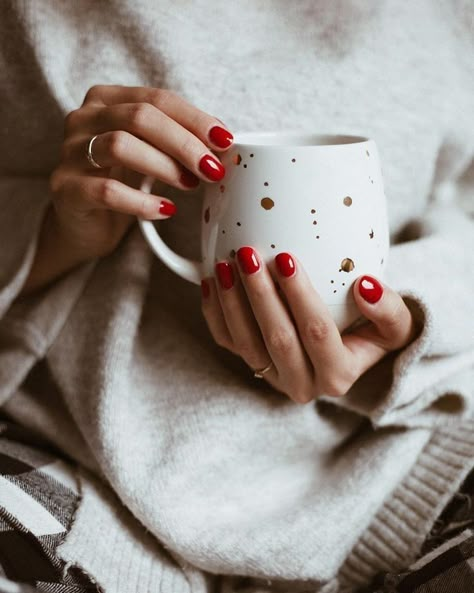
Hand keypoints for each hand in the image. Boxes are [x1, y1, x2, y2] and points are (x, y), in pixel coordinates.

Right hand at [49, 85, 233, 260]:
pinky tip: (165, 210)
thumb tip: (223, 146)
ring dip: (164, 166)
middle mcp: (84, 119)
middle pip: (140, 117)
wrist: (83, 224)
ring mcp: (70, 153)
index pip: (157, 98)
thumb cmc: (121, 182)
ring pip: (120, 146)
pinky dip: (142, 201)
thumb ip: (177, 143)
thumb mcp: (151, 155)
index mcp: (107, 100)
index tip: (225, 141)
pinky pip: (108, 191)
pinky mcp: (67, 189)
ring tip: (190, 185)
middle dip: (184, 143)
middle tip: (212, 168)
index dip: (195, 119)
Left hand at [201, 247, 419, 402]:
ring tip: (225, 264)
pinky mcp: (252, 366)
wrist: (347, 352)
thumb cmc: (373, 332)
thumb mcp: (396, 325)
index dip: (300, 297)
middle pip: (276, 339)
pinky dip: (215, 312)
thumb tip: (365, 286)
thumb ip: (389, 309)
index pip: (317, 334)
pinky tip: (211, 281)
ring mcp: (273, 377)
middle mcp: (303, 384)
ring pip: (245, 343)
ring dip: (232, 302)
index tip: (287, 258)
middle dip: (260, 295)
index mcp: (338, 375)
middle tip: (248, 254)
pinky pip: (227, 342)